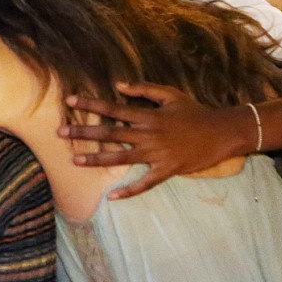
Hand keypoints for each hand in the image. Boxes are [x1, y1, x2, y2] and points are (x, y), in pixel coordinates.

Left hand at [59, 82, 236, 198]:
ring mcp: (157, 154)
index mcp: (148, 115)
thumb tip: (117, 85)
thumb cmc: (195, 111)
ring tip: (74, 161)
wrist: (222, 132)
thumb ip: (143, 90)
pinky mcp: (167, 170)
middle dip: (83, 132)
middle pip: (110, 133)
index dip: (90, 104)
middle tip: (60, 132)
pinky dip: (129, 191)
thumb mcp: (170, 94)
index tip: (69, 100)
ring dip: (96, 160)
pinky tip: (111, 197)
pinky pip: (145, 183)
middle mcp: (149, 134)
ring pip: (121, 158)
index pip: (113, 108)